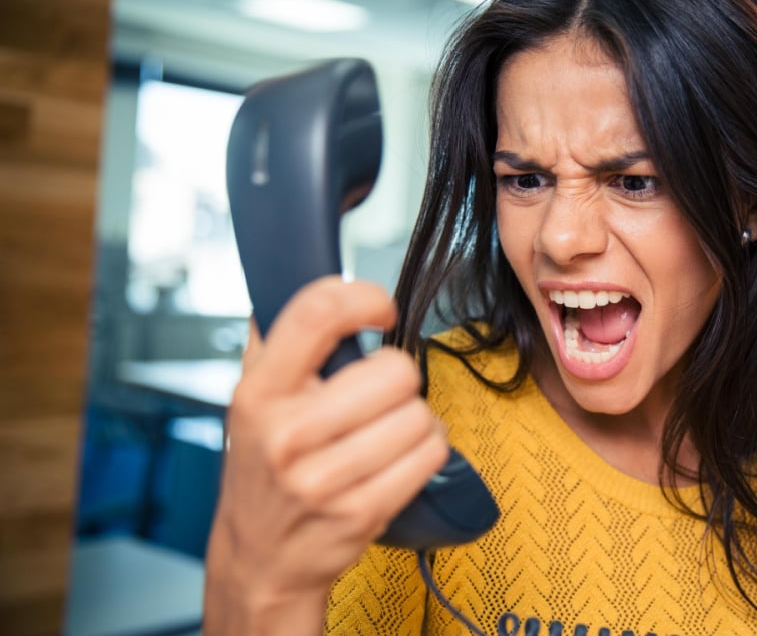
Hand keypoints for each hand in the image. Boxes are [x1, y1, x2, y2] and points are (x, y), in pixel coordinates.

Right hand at [203, 277, 448, 634]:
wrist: (260, 560)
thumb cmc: (264, 470)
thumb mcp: (250, 400)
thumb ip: (272, 339)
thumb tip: (293, 271)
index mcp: (258, 394)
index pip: (315, 314)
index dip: (362, 297)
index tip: (379, 308)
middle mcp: (287, 434)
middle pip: (394, 370)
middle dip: (399, 377)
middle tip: (380, 395)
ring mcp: (324, 479)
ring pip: (419, 414)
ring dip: (417, 418)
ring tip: (388, 430)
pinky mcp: (361, 513)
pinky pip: (430, 454)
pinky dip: (427, 450)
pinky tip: (399, 457)